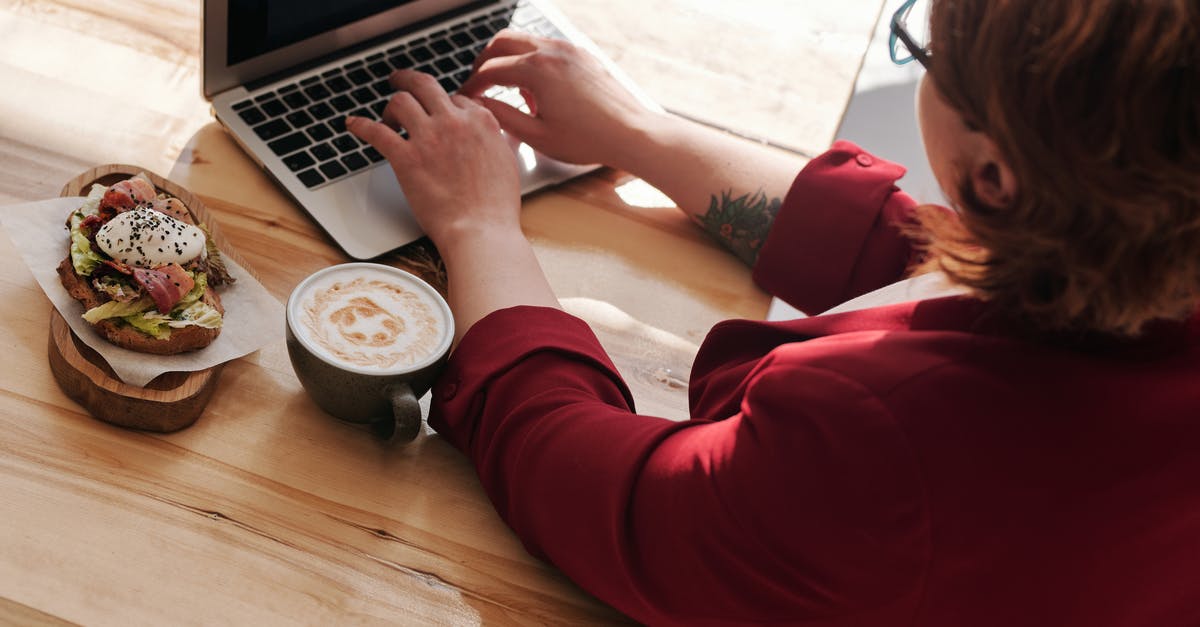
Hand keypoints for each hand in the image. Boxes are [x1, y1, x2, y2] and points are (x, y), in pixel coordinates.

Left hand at [347, 70, 520, 246]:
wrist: (480, 230)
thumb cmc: (495, 206)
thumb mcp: (508, 163)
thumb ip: (498, 141)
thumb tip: (500, 136)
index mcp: (480, 120)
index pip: (456, 98)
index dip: (445, 105)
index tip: (438, 113)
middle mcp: (453, 121)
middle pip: (424, 85)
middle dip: (408, 79)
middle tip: (400, 81)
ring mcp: (428, 137)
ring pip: (400, 102)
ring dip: (391, 107)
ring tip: (387, 116)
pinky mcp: (406, 157)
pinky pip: (376, 132)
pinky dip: (361, 125)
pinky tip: (354, 124)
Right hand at [458, 29, 660, 169]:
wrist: (631, 133)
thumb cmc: (589, 140)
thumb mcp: (536, 135)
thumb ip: (502, 117)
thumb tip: (479, 105)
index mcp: (536, 70)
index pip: (490, 69)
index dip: (472, 84)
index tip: (465, 97)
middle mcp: (551, 51)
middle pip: (501, 42)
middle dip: (484, 62)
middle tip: (478, 83)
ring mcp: (569, 49)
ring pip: (524, 41)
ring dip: (509, 59)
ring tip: (510, 91)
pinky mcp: (581, 54)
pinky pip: (546, 48)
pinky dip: (532, 61)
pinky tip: (538, 91)